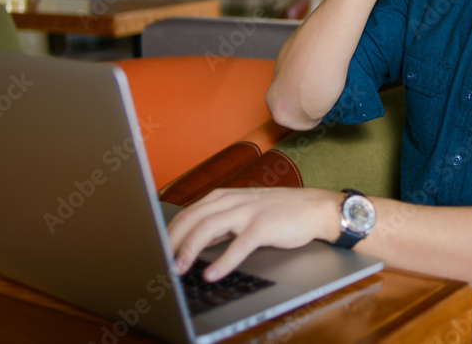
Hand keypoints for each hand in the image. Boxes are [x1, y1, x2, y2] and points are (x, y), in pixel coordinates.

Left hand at [166, 187, 341, 281]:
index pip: (188, 213)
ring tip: (178, 268)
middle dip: (172, 241)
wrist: (314, 208)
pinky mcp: (263, 226)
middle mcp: (232, 200)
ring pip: (208, 228)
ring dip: (189, 250)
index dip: (169, 232)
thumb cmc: (278, 212)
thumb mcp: (244, 212)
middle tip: (161, 262)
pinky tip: (212, 274)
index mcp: (224, 196)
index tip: (157, 250)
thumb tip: (193, 242)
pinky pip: (238, 245)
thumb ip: (219, 224)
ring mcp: (248, 211)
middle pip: (192, 218)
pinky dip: (222, 261)